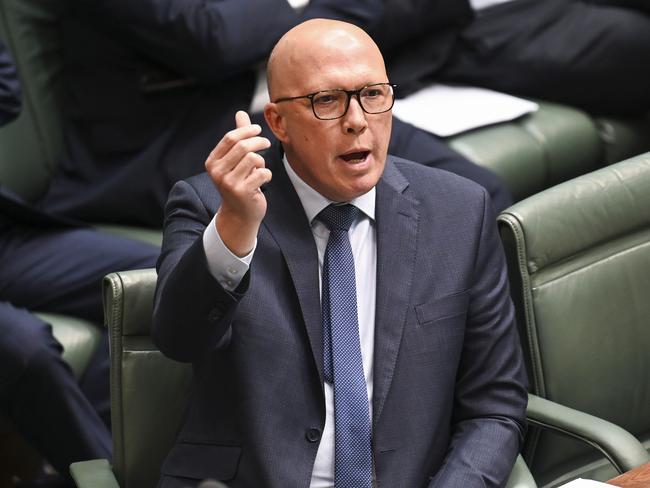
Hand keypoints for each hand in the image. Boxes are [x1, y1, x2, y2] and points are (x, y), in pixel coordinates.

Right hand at [205, 110, 271, 256]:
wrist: (240, 214)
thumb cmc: (239, 183)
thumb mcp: (235, 161)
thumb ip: (238, 137)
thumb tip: (241, 113)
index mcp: (212, 162)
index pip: (230, 138)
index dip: (246, 130)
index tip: (258, 130)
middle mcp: (217, 172)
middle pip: (243, 146)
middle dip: (258, 141)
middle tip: (266, 143)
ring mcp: (229, 183)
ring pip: (254, 158)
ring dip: (262, 162)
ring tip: (259, 169)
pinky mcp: (243, 192)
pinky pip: (263, 173)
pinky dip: (267, 174)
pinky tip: (263, 181)